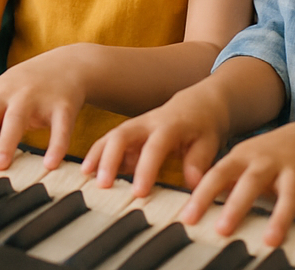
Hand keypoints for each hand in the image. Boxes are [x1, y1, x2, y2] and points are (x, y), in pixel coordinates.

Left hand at [0, 46, 88, 172]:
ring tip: (0, 166)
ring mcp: (38, 97)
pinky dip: (56, 145)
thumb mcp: (2, 90)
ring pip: (18, 118)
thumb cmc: (29, 83)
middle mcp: (14, 93)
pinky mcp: (63, 105)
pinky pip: (60, 127)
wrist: (70, 63)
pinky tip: (50, 164)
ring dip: (7, 141)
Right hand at [82, 86, 228, 196]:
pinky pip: (110, 141)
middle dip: (110, 159)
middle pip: (123, 135)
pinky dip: (97, 154)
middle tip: (103, 184)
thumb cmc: (203, 126)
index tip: (139, 192)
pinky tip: (88, 170)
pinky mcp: (129, 132)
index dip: (145, 168)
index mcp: (170, 125)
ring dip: (98, 155)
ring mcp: (136, 126)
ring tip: (85, 175)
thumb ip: (199, 162)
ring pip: (112, 136)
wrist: (196, 103)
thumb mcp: (209, 142)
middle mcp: (148, 122)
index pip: (155, 146)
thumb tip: (193, 186)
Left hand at [179, 121, 294, 246]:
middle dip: (236, 206)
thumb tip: (188, 206)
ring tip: (270, 240)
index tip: (188, 218)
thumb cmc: (266, 158)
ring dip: (279, 216)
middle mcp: (267, 162)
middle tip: (222, 230)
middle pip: (250, 183)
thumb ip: (220, 182)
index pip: (217, 176)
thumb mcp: (241, 162)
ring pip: (287, 193)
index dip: (202, 196)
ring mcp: (293, 170)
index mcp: (243, 158)